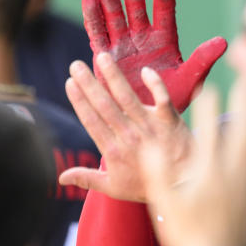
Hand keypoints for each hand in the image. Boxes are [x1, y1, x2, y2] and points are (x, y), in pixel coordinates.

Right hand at [59, 52, 193, 201]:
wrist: (185, 188)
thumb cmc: (148, 187)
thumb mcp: (114, 187)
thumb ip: (87, 178)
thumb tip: (60, 177)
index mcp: (113, 151)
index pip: (92, 121)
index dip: (80, 102)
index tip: (70, 83)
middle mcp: (129, 136)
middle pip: (105, 106)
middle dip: (89, 84)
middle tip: (76, 65)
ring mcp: (150, 127)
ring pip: (128, 98)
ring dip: (114, 76)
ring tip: (102, 58)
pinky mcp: (170, 121)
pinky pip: (162, 99)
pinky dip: (156, 85)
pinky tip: (145, 71)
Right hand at [83, 0, 226, 111]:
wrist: (149, 121)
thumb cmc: (173, 100)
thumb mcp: (190, 80)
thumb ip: (203, 60)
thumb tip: (223, 41)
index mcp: (165, 39)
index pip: (165, 9)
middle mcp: (143, 37)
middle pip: (136, 4)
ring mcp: (123, 45)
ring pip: (114, 13)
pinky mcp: (105, 56)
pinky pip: (98, 33)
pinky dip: (94, 18)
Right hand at [138, 84, 245, 245]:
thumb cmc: (187, 236)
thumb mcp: (164, 204)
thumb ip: (157, 173)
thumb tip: (149, 146)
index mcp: (206, 172)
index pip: (207, 132)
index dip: (208, 109)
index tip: (210, 89)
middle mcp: (231, 175)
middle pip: (241, 132)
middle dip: (244, 106)